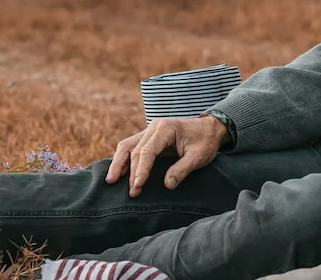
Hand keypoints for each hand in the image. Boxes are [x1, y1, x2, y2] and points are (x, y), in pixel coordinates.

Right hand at [105, 115, 226, 197]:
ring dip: (119, 164)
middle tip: (132, 192)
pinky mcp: (149, 137)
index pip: (147, 150)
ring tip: (111, 181)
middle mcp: (154, 127)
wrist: (209, 128)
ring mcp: (149, 131)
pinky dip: (123, 159)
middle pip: (135, 150)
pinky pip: (131, 147)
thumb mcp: (199, 156)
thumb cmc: (205, 141)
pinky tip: (118, 172)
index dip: (141, 169)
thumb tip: (167, 185)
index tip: (138, 185)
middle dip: (131, 172)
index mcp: (165, 128)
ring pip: (127, 146)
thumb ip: (182, 169)